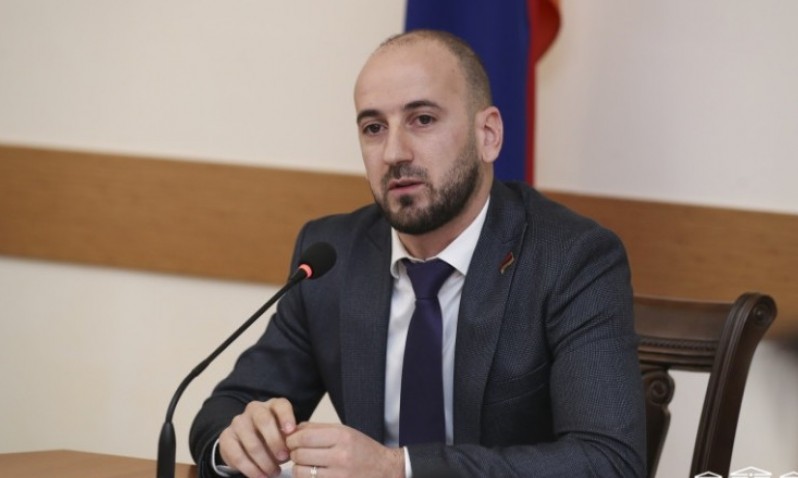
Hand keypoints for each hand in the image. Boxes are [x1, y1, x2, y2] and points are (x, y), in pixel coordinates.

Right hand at [218, 398, 296, 477]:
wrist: (247, 444)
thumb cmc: (274, 438)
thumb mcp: (285, 435)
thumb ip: (290, 438)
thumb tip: (294, 448)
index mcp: (272, 405)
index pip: (280, 406)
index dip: (286, 417)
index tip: (292, 431)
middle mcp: (254, 409)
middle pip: (264, 421)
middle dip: (275, 441)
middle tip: (284, 458)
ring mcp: (238, 422)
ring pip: (251, 442)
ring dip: (264, 461)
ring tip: (274, 472)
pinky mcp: (226, 437)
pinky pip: (238, 456)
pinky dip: (251, 469)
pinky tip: (260, 476)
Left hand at [286, 422, 403, 477]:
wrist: (385, 470)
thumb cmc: (363, 450)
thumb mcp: (345, 432)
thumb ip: (318, 428)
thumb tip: (293, 429)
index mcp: (342, 436)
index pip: (303, 437)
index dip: (291, 439)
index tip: (291, 440)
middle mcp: (340, 456)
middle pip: (299, 454)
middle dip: (293, 453)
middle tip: (296, 452)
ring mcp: (338, 475)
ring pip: (300, 472)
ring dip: (298, 468)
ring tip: (305, 464)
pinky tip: (313, 474)